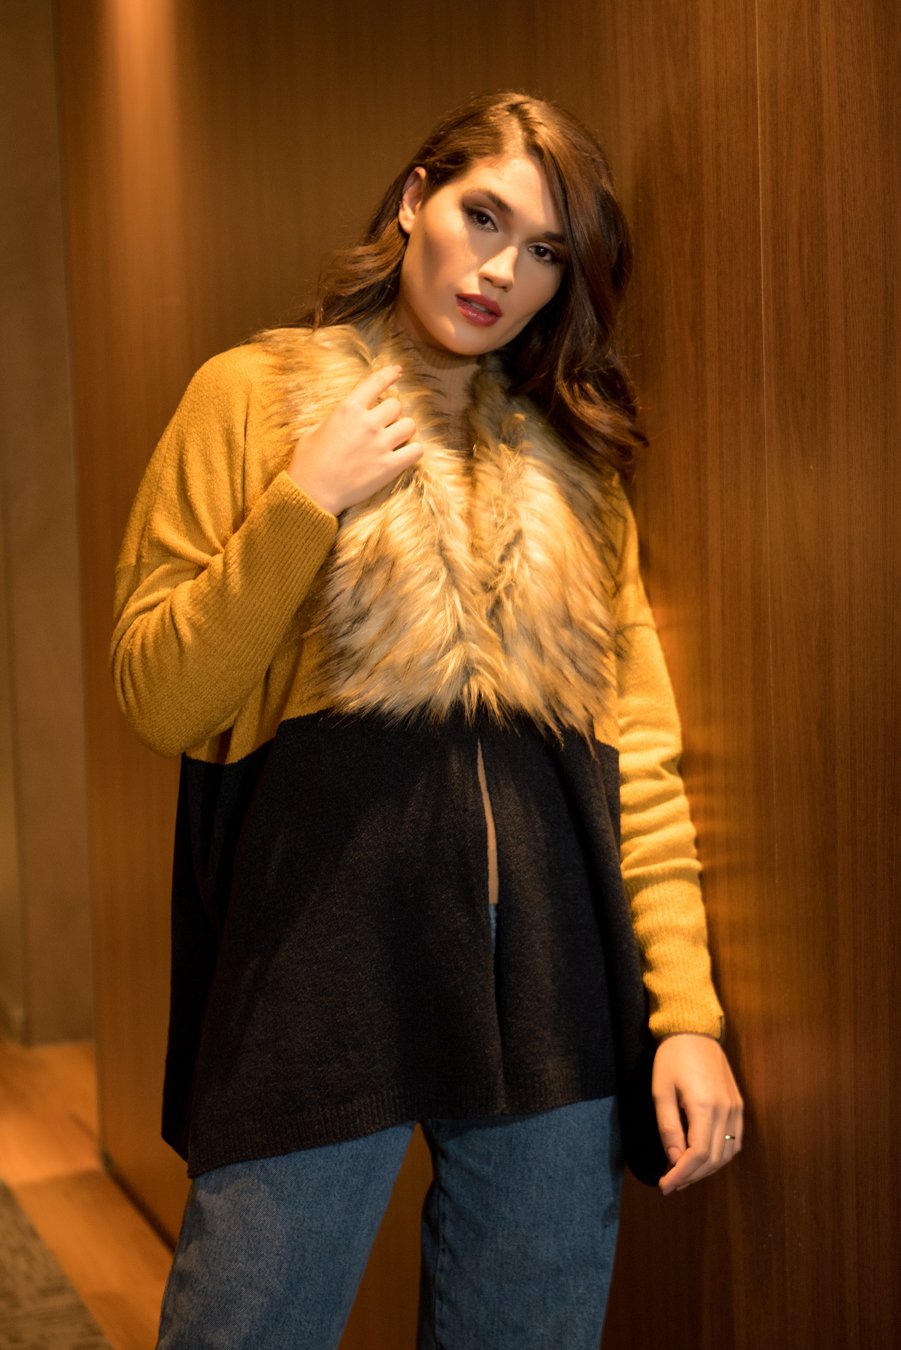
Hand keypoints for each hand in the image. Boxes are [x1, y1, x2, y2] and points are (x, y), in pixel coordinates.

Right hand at [288, 364, 420, 515]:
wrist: (312, 493)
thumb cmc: (308, 462)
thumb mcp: (315, 429)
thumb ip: (337, 419)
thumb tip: (348, 417)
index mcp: (348, 409)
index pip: (376, 383)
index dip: (390, 374)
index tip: (398, 371)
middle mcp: (367, 423)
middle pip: (396, 405)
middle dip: (392, 414)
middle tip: (385, 425)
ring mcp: (380, 445)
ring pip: (410, 425)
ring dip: (404, 431)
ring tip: (396, 440)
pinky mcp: (389, 467)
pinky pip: (416, 450)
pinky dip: (413, 451)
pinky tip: (405, 454)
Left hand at [652, 1033, 743, 1194]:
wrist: (694, 1031)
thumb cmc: (672, 1059)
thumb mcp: (661, 1092)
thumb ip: (668, 1128)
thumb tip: (674, 1161)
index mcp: (705, 1106)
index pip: (698, 1155)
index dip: (681, 1175)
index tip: (664, 1186)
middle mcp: (726, 1110)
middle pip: (714, 1159)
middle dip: (691, 1176)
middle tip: (670, 1184)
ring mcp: (735, 1108)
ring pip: (727, 1153)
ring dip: (706, 1169)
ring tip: (683, 1174)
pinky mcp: (738, 1105)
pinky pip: (735, 1140)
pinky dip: (720, 1155)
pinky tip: (703, 1158)